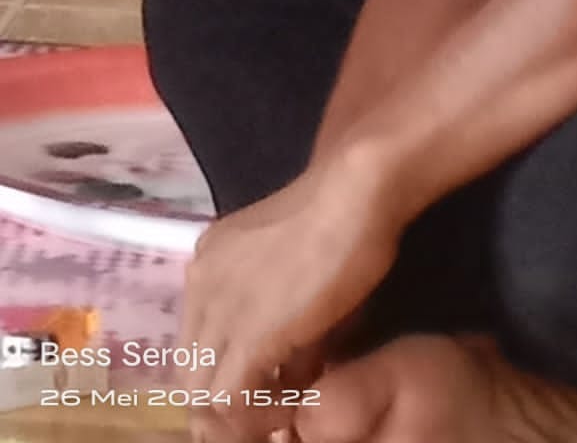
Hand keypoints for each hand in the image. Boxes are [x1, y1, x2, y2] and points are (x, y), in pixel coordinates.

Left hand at [179, 148, 403, 440]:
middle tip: (271, 410)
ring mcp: (217, 309)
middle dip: (226, 401)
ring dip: (241, 411)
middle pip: (190, 369)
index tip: (268, 387)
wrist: (356, 189)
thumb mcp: (297, 267)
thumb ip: (281, 313)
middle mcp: (199, 283)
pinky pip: (229, 401)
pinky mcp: (247, 336)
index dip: (227, 372)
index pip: (197, 341)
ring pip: (200, 391)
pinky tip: (292, 407)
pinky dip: (258, 416)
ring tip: (285, 410)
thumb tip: (293, 368)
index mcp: (209, 263)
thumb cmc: (343, 212)